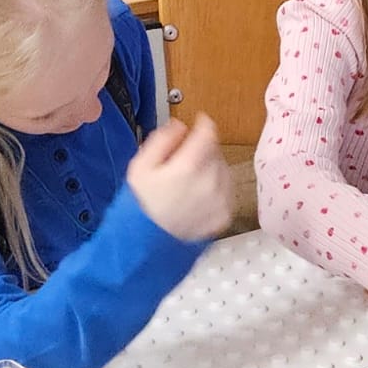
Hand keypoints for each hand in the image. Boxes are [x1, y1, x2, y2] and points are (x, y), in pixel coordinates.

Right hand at [126, 115, 232, 243]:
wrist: (149, 244)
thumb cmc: (142, 206)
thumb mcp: (140, 167)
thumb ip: (162, 140)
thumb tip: (179, 127)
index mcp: (188, 167)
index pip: (209, 132)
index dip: (203, 124)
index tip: (199, 122)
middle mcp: (210, 182)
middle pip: (215, 150)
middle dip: (202, 149)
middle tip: (183, 161)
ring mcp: (220, 200)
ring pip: (223, 168)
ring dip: (210, 168)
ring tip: (190, 182)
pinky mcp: (225, 214)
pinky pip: (226, 190)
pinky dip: (216, 188)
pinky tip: (197, 196)